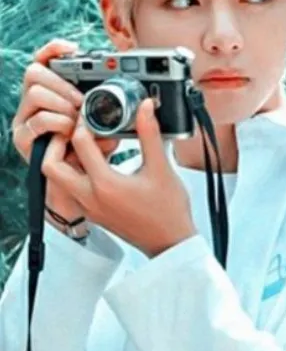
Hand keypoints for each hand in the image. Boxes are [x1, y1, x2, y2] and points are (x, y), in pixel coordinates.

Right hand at [12, 39, 118, 219]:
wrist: (80, 189)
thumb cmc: (94, 154)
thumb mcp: (109, 127)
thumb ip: (119, 112)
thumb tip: (145, 104)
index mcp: (53, 91)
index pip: (44, 59)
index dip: (54, 49)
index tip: (73, 49)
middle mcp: (35, 101)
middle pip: (35, 72)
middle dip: (61, 82)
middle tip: (81, 100)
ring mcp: (26, 118)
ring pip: (35, 93)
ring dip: (60, 103)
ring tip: (76, 119)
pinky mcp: (23, 136)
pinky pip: (38, 120)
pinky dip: (56, 123)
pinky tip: (68, 131)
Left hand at [41, 97, 197, 257]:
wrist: (170, 242)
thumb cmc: (168, 211)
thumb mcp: (161, 167)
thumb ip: (149, 133)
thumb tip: (144, 107)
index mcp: (105, 184)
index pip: (79, 143)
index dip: (83, 122)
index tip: (92, 113)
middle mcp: (90, 197)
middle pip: (51, 166)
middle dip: (58, 143)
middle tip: (74, 130)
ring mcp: (88, 207)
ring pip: (58, 179)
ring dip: (64, 158)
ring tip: (85, 144)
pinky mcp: (92, 213)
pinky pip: (70, 189)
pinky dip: (74, 172)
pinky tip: (95, 162)